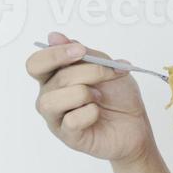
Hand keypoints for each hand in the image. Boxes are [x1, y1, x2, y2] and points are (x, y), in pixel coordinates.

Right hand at [27, 32, 154, 162]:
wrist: (136, 124)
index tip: (80, 50)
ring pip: (53, 101)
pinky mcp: (68, 136)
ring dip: (83, 94)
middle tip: (106, 74)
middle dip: (87, 72)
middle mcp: (50, 97)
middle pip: (54, 79)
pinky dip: (90, 113)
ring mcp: (56, 118)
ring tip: (98, 97)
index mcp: (54, 77)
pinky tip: (98, 114)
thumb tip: (53, 37)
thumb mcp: (106, 66)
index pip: (36, 63)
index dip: (55, 55)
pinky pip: (71, 120)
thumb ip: (82, 53)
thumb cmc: (119, 96)